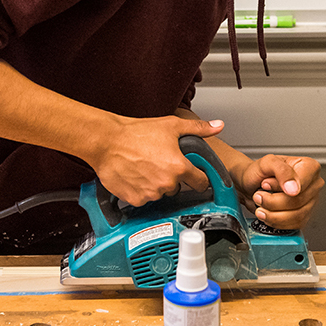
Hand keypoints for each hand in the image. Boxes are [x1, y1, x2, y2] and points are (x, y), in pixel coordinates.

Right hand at [89, 114, 224, 206]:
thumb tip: (218, 126)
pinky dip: (141, 190)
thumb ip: (198, 128)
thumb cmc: (136, 132)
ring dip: (156, 184)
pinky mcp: (135, 199)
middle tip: (160, 162)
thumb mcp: (171, 125)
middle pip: (178, 186)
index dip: (198, 177)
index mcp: (179, 167)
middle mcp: (166, 183)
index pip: (201, 182)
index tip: (194, 175)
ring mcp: (150, 193)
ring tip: (145, 167)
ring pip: (160, 193)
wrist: (107, 141)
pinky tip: (136, 176)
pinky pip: (144, 199)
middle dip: (172, 177)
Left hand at [239, 154, 322, 229]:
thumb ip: (282, 170)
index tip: (266, 185)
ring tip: (260, 207)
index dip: (281, 187)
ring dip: (273, 214)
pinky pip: (294, 225)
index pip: (302, 183)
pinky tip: (268, 214)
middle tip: (258, 195)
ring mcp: (310, 202)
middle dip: (272, 202)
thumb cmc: (260, 172)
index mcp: (309, 167)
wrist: (251, 185)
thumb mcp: (267, 163)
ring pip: (296, 216)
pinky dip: (277, 222)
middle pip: (298, 201)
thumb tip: (294, 188)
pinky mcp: (304, 216)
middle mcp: (313, 184)